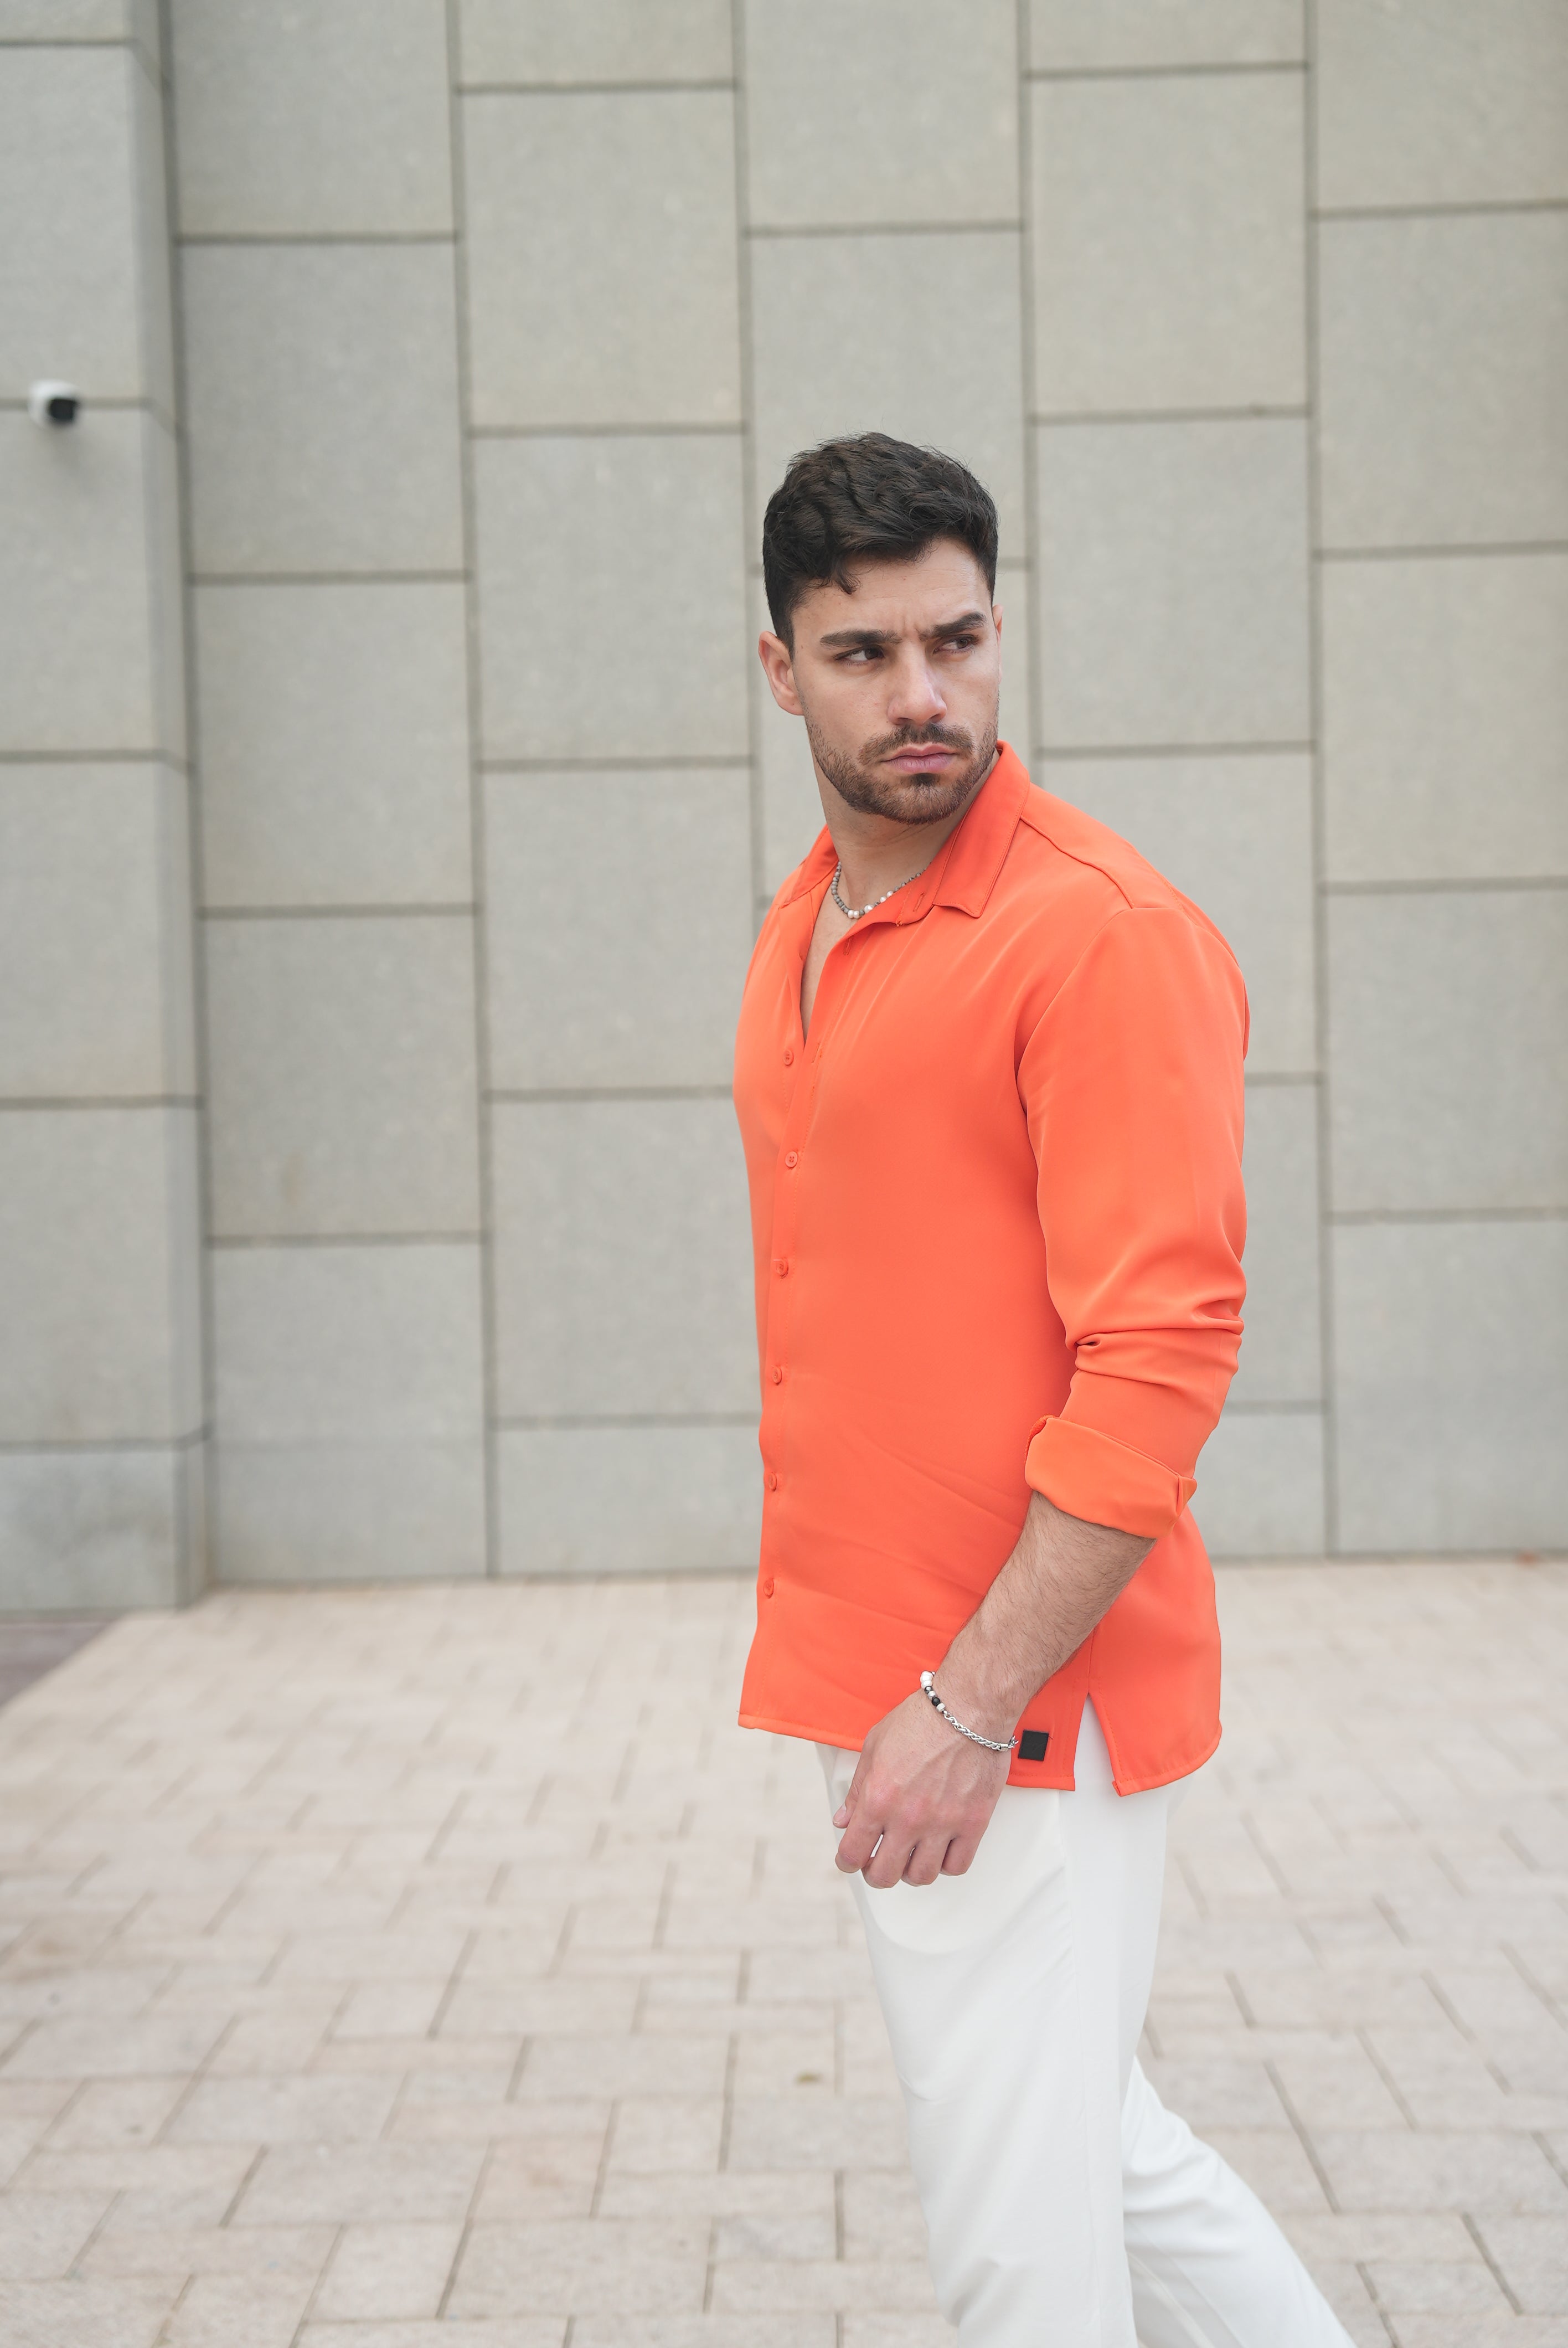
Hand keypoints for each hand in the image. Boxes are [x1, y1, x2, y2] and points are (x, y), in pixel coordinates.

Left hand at [833, 1690, 1010, 1888]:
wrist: (968, 1707)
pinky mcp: (973, 1823)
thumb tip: (843, 1819)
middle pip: (884, 1875)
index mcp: (878, 1798)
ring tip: (910, 1855)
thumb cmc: (922, 1719)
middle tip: (878, 1862)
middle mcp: (908, 1817)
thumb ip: (856, 1789)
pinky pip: (957, 1866)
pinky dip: (945, 1864)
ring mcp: (942, 1824)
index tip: (850, 1860)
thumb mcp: (874, 1746)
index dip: (847, 1862)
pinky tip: (940, 1849)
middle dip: (875, 1872)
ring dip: (911, 1870)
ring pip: (921, 1876)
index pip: (853, 1853)